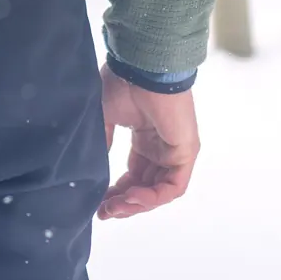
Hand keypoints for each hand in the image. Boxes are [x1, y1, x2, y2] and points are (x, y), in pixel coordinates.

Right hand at [97, 63, 198, 220]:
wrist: (141, 67)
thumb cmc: (123, 84)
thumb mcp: (106, 118)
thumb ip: (103, 144)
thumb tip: (94, 169)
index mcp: (145, 138)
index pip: (134, 175)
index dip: (117, 193)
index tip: (99, 204)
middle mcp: (162, 147)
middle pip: (145, 187)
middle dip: (124, 203)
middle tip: (104, 212)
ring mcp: (176, 151)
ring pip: (159, 192)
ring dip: (136, 204)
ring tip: (115, 208)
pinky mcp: (186, 152)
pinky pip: (173, 187)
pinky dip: (152, 198)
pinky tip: (131, 198)